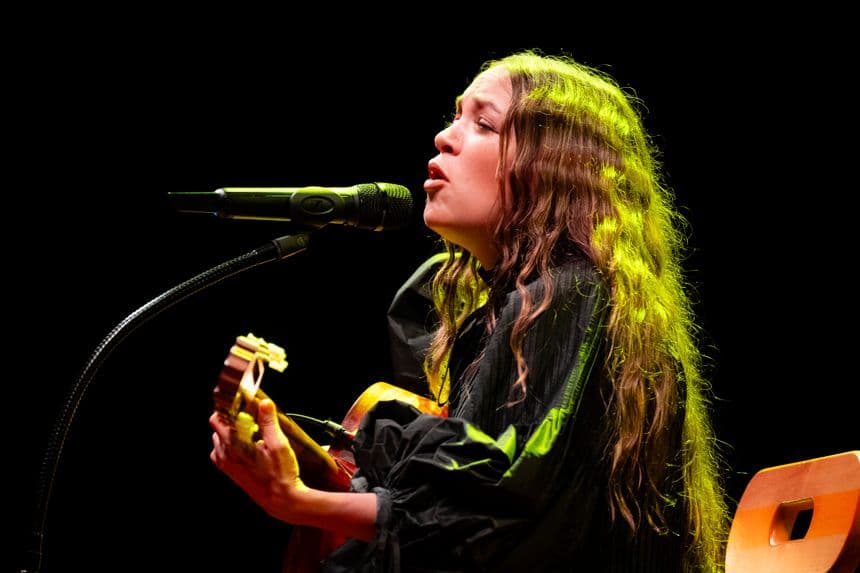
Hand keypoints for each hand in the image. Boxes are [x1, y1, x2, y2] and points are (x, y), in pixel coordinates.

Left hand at [209, 399, 306, 522]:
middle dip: (232, 420)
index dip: (227, 408)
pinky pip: (223, 454)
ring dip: (232, 434)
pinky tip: (250, 447)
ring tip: (252, 433)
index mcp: (233, 446)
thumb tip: (264, 403)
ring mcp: (227, 466)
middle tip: (251, 417)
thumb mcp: (278, 444)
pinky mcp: (232, 473)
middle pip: (218, 429)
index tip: (240, 403)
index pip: (217, 419)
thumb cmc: (281, 475)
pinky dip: (232, 447)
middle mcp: (225, 455)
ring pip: (220, 441)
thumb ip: (269, 422)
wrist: (281, 501)